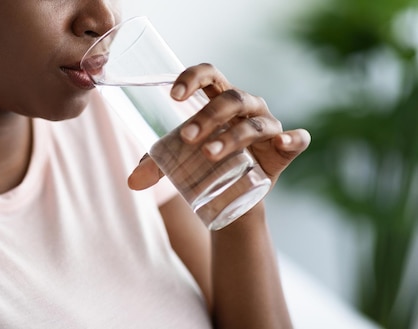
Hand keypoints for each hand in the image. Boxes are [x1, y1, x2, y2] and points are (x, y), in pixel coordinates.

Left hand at [127, 63, 310, 189]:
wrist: (233, 198)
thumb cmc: (204, 165)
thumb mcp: (178, 162)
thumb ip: (156, 165)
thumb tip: (132, 182)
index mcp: (219, 99)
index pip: (209, 75)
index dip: (192, 78)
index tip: (173, 95)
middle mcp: (246, 106)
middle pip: (230, 98)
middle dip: (207, 116)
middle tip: (187, 138)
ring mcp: (268, 125)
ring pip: (254, 123)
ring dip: (232, 136)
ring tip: (209, 154)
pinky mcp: (284, 149)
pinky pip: (295, 139)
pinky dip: (291, 139)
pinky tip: (281, 142)